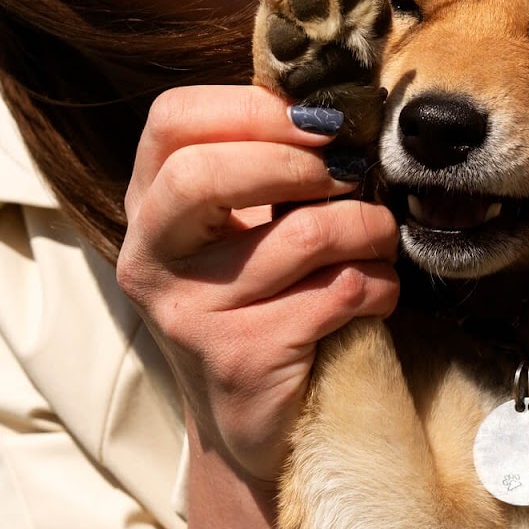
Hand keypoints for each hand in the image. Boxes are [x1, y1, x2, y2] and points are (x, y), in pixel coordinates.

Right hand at [116, 85, 399, 484]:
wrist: (251, 423)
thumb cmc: (261, 301)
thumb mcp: (244, 226)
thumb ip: (266, 163)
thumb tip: (336, 105)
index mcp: (148, 207)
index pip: (171, 122)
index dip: (252, 109)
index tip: (320, 124)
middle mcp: (150, 258)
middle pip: (205, 174)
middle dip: (301, 164)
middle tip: (351, 174)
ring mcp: (188, 314)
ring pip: (302, 235)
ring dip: (367, 229)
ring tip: (379, 238)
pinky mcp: (240, 359)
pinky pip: (337, 293)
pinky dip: (378, 285)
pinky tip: (376, 294)